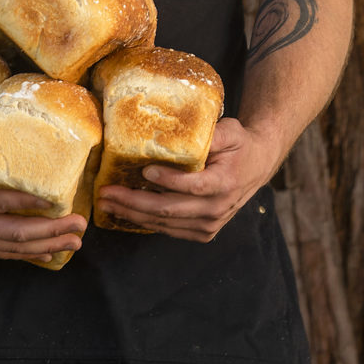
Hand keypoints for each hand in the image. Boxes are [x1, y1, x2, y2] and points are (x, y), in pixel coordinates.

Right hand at [0, 140, 85, 262]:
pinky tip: (47, 254)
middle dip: (52, 232)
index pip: (4, 203)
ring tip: (73, 244)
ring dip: (46, 247)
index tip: (59, 200)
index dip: (32, 202)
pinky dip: (26, 255)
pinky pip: (2, 253)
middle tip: (79, 227)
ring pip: (14, 248)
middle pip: (17, 233)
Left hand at [96, 117, 276, 243]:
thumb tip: (181, 135)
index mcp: (225, 182)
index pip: (194, 186)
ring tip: (107, 202)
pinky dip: (145, 221)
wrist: (257, 166)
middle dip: (133, 202)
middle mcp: (217, 208)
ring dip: (132, 214)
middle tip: (106, 192)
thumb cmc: (239, 145)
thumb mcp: (231, 131)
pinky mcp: (203, 232)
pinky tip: (126, 211)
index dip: (169, 180)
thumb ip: (211, 135)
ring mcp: (210, 224)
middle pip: (170, 209)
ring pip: (165, 223)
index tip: (145, 171)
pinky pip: (169, 230)